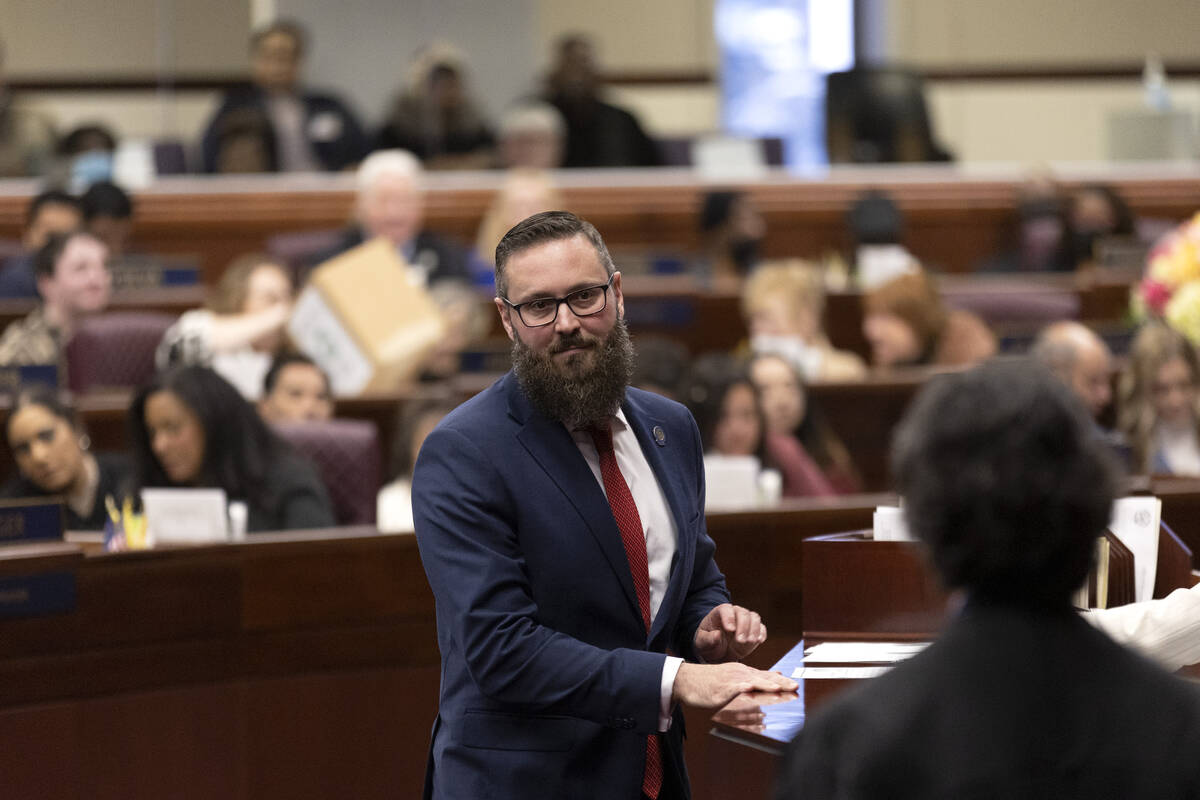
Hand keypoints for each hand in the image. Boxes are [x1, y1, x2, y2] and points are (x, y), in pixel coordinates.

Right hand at [671, 662, 797, 709]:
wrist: (686, 679)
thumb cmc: (709, 681)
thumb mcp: (733, 677)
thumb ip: (753, 677)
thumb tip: (776, 675)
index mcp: (743, 672)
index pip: (766, 676)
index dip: (781, 680)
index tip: (795, 685)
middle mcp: (739, 673)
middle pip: (763, 677)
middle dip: (780, 683)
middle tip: (795, 687)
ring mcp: (730, 679)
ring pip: (751, 681)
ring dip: (766, 684)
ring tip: (780, 688)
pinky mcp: (720, 687)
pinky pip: (733, 688)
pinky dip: (744, 688)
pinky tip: (750, 688)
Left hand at [694, 603, 765, 662]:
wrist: (718, 653)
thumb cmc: (708, 644)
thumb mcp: (702, 643)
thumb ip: (708, 639)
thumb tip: (717, 635)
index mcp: (719, 613)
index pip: (726, 609)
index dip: (729, 617)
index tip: (730, 629)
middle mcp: (734, 614)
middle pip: (743, 613)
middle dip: (743, 626)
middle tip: (740, 640)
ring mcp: (745, 621)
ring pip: (754, 618)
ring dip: (754, 629)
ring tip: (749, 641)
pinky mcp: (754, 631)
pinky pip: (762, 628)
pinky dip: (762, 634)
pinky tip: (758, 641)